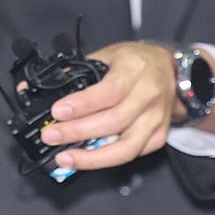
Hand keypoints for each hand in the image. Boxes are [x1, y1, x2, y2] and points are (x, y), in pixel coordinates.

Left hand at [38, 42, 177, 169]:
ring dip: (92, 157)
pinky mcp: (158, 137)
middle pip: (113, 122)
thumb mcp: (106, 55)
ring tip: (65, 158)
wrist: (171, 69)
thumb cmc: (134, 61)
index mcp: (134, 70)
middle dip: (77, 132)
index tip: (58, 112)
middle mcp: (149, 96)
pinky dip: (106, 160)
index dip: (82, 104)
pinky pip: (132, 154)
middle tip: (50, 136)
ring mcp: (156, 119)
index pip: (109, 92)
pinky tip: (85, 159)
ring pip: (126, 147)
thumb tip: (43, 86)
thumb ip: (79, 70)